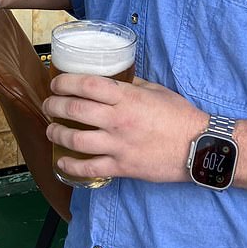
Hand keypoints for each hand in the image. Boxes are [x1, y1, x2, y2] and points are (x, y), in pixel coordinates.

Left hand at [43, 73, 207, 182]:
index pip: (87, 85)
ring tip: (51, 130)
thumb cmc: (179, 115)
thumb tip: (114, 79)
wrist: (198, 146)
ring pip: (76, 140)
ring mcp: (119, 145)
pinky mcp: (122, 167)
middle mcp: (118, 119)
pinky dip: (71, 166)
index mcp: (127, 97)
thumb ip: (132, 85)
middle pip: (75, 110)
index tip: (56, 83)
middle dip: (54, 106)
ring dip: (56, 134)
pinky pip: (89, 168)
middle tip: (48, 105)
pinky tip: (62, 161)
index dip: (65, 82)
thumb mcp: (156, 90)